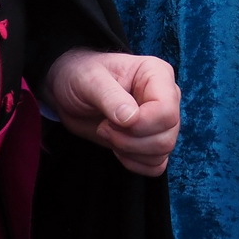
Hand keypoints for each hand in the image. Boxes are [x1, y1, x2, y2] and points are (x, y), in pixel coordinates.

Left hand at [42, 49, 179, 175]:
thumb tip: (131, 119)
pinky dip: (133, 162)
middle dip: (130, 140)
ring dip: (129, 151)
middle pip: (167, 136)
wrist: (71, 92)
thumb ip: (110, 97)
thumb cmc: (80, 76)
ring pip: (162, 152)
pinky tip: (115, 146)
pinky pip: (156, 165)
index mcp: (157, 74)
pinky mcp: (153, 140)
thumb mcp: (89, 80)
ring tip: (108, 132)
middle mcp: (166, 96)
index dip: (140, 124)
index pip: (166, 111)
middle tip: (104, 127)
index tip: (110, 120)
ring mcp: (161, 120)